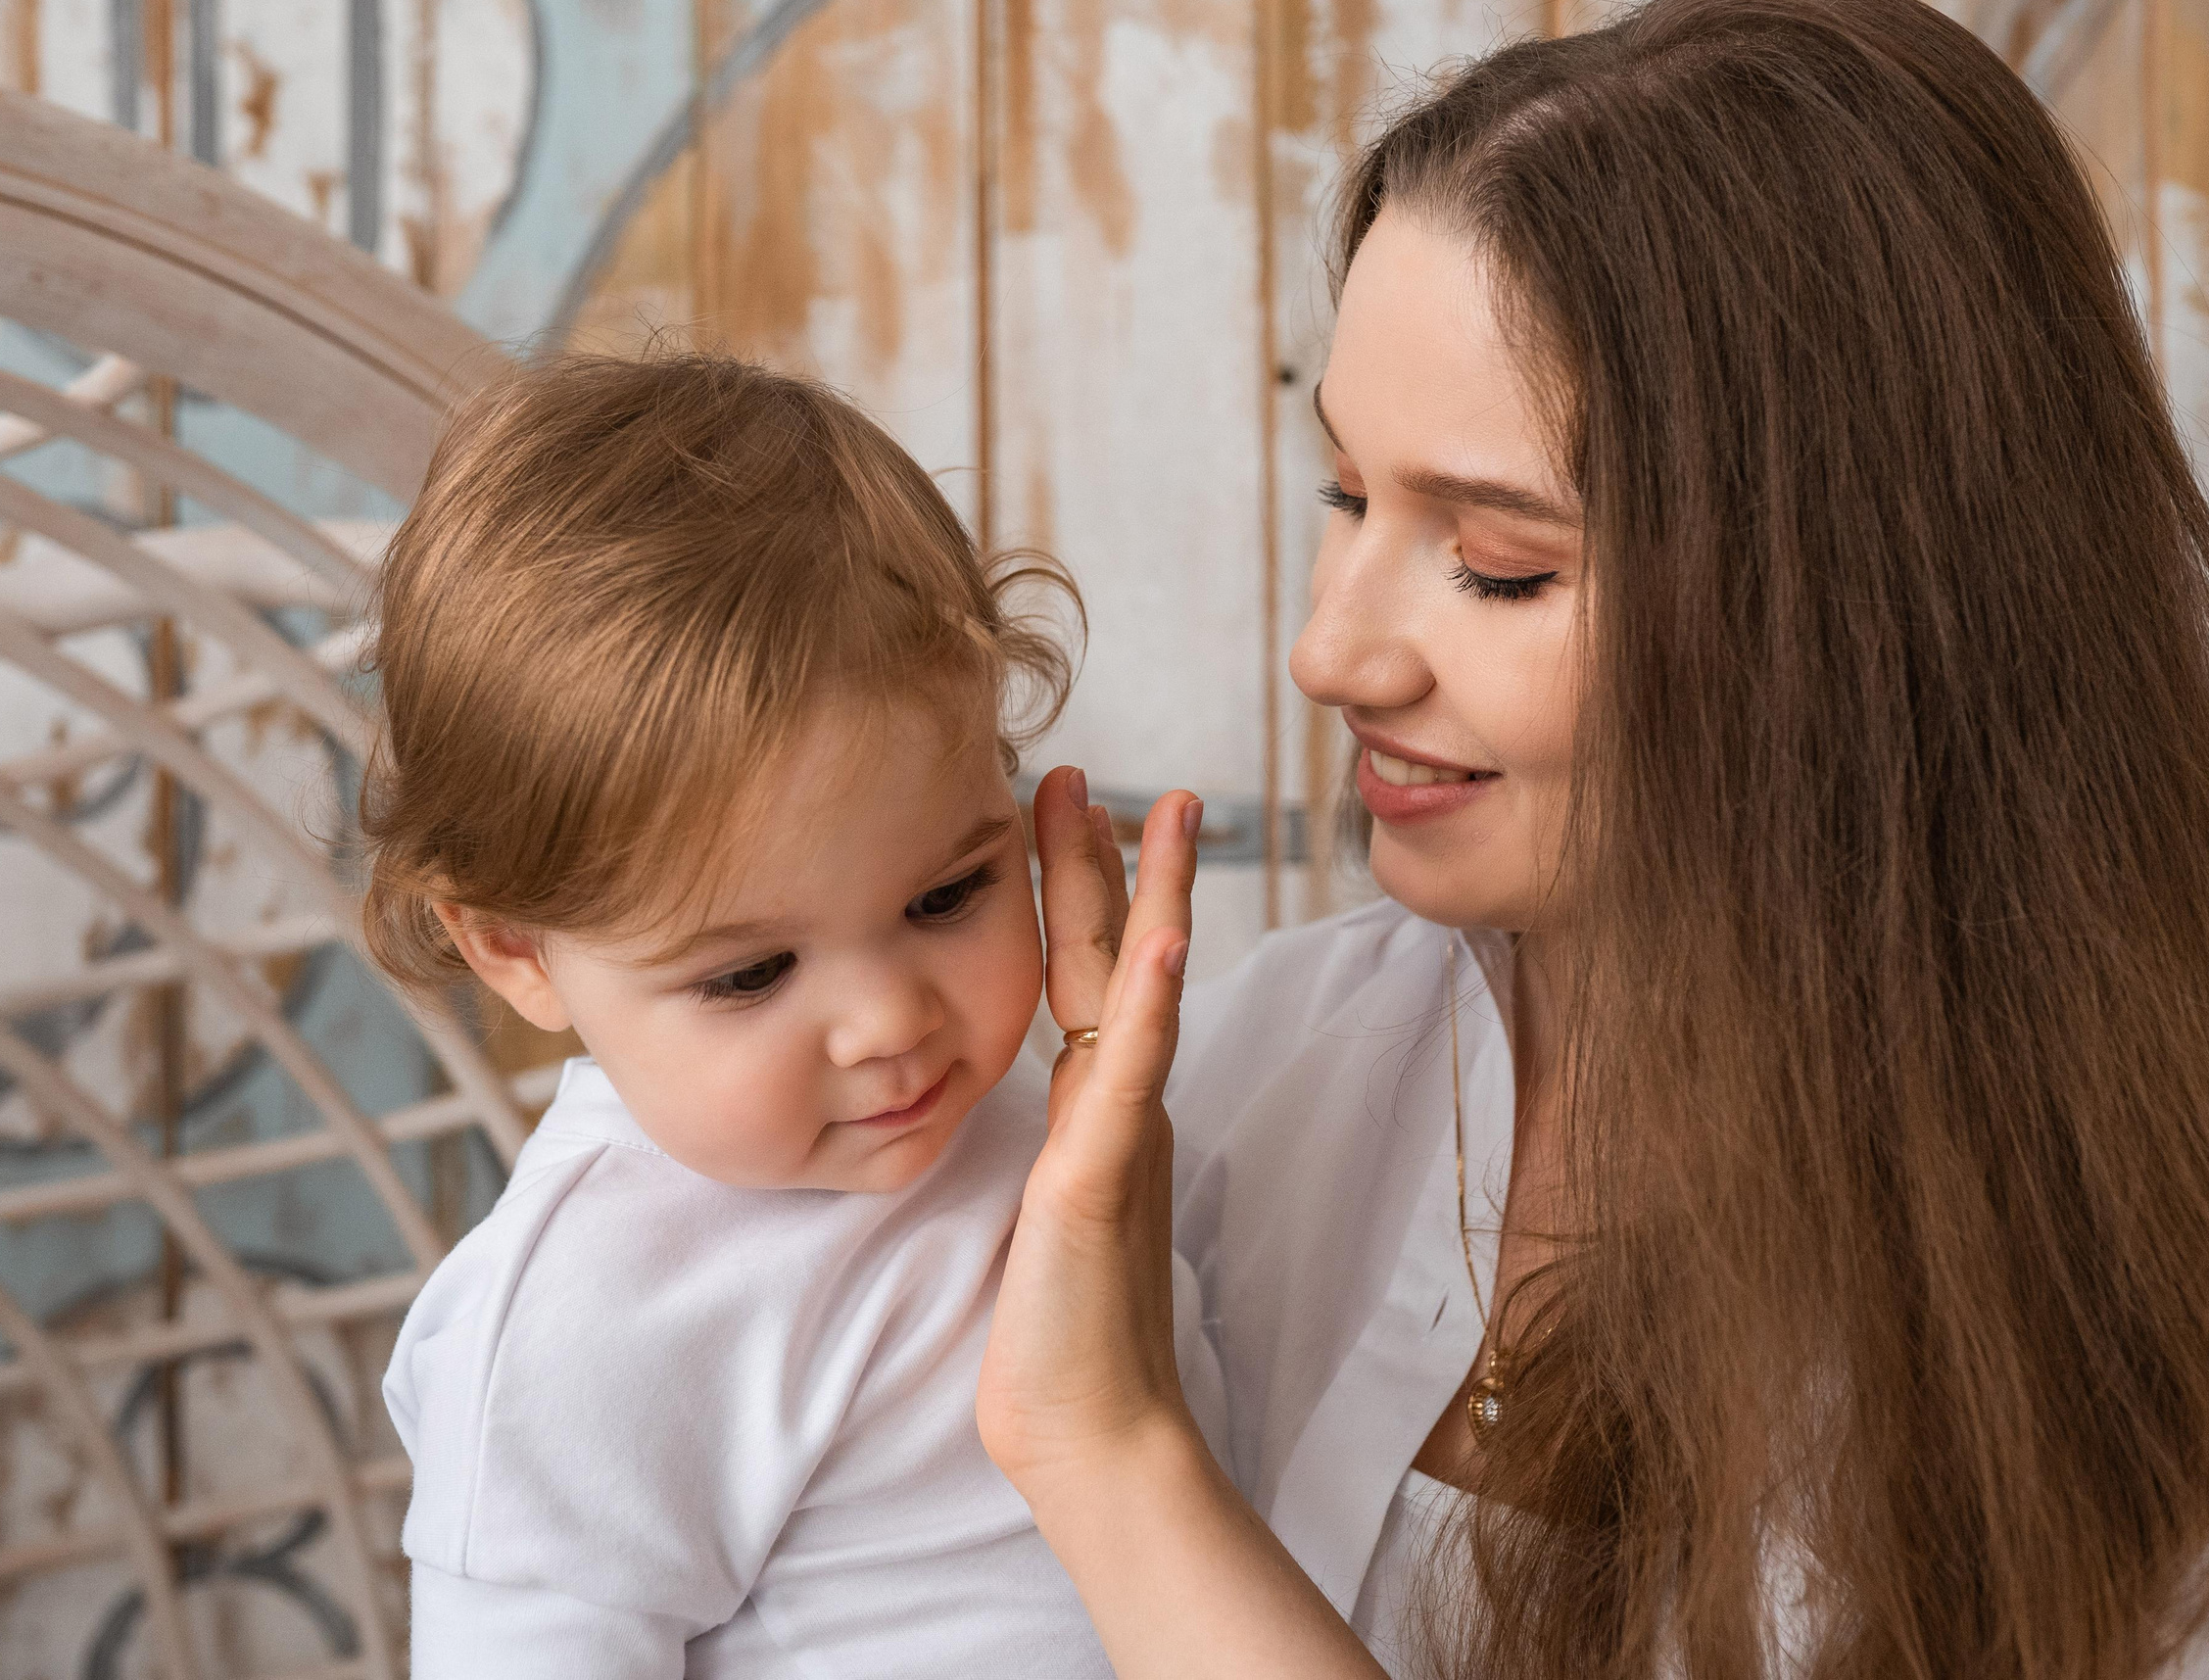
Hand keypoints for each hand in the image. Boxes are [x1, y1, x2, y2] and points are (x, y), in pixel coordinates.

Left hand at [979, 770, 1202, 1496]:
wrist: (1094, 1434)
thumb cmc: (1060, 1339)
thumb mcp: (1043, 1211)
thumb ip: (1052, 1147)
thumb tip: (1038, 1102)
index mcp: (1096, 1111)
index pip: (1089, 977)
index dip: (1082, 894)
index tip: (1069, 814)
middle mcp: (1119, 1106)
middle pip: (1119, 958)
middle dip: (1109, 862)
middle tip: (1100, 774)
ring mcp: (1120, 1133)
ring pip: (1140, 990)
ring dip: (1149, 896)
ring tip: (1155, 810)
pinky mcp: (1102, 1175)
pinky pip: (1133, 1073)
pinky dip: (1157, 1003)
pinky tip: (1171, 941)